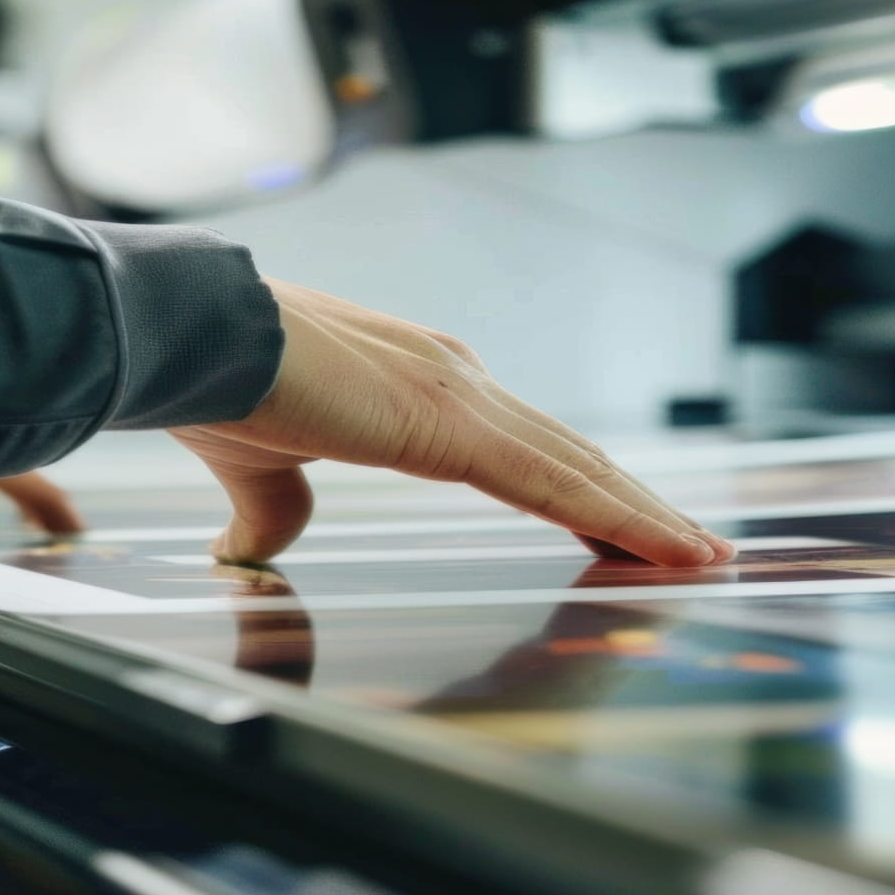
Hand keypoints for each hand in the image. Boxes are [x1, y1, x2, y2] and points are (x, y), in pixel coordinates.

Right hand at [172, 280, 731, 567]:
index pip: (522, 449)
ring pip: (577, 469)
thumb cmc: (218, 385)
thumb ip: (277, 508)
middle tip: (694, 546)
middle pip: (567, 456)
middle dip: (632, 505)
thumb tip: (257, 546)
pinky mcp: (452, 425)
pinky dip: (620, 518)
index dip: (578, 490)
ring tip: (702, 555)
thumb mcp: (259, 464)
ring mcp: (462, 395)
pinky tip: (665, 547)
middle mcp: (455, 378)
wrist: (192, 339)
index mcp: (419, 385)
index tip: (625, 527)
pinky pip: (555, 485)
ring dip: (645, 515)